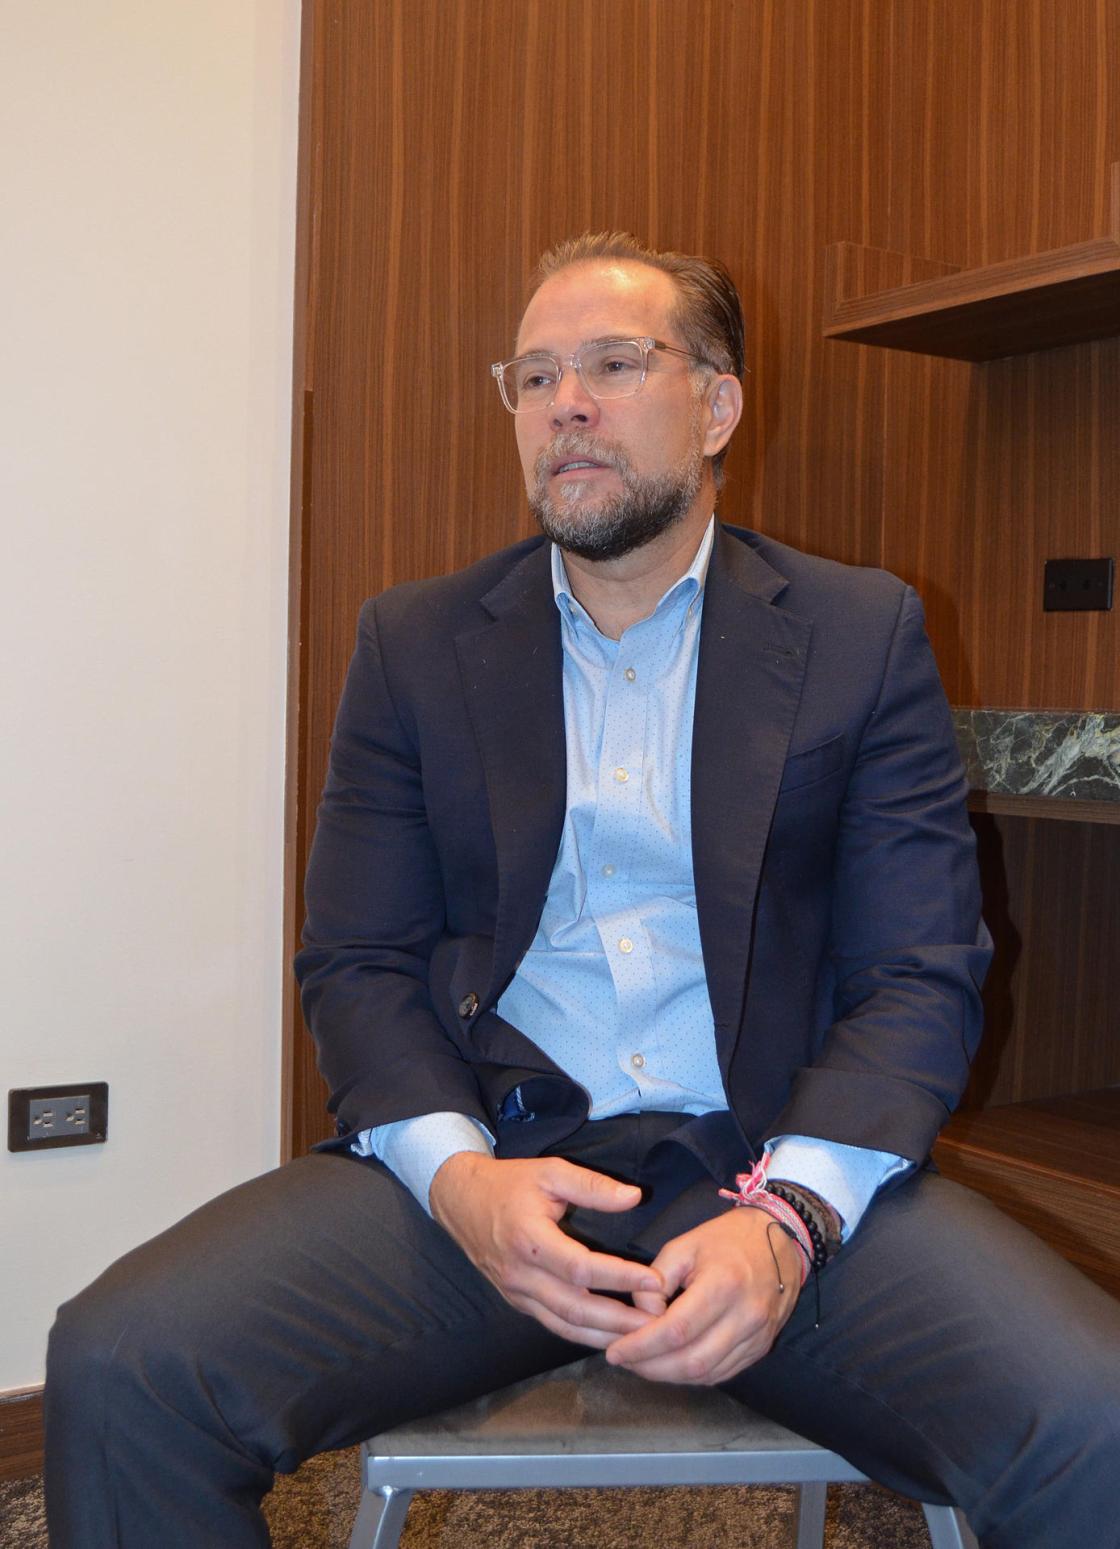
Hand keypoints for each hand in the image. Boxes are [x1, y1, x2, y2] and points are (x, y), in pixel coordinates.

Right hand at [429, 1152, 664, 1347]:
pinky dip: (583, 1334)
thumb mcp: (550, 1172)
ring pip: (564, 1325)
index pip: (581, 1267)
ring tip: (642, 1339)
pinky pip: (553, 1324)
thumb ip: (592, 1186)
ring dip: (604, 1336)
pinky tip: (611, 1336)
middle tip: (658, 1324)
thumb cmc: (509, 1183)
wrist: (460, 1200)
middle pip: (574, 1307)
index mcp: (529, 1239)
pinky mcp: (517, 1302)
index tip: (655, 1281)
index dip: (620, 1277)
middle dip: (619, 1321)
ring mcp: (516, 1293)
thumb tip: (635, 1197)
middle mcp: (521, 1273)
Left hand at [604, 1207, 801, 1384]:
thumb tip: (640, 1316)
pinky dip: (693, 1375)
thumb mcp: (684, 1245)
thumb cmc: (728, 1239)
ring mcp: (757, 1336)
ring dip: (669, 1376)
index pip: (676, 1330)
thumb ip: (655, 1280)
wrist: (782, 1240)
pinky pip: (722, 1373)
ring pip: (706, 1374)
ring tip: (643, 1364)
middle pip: (691, 1361)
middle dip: (651, 1367)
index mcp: (723, 1284)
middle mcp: (745, 1316)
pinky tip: (672, 1365)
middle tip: (624, 1361)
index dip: (642, 1346)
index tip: (615, 1352)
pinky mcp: (762, 1347)